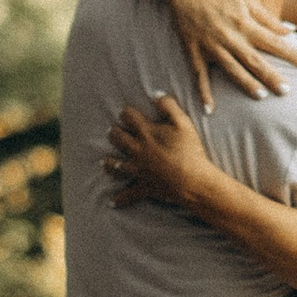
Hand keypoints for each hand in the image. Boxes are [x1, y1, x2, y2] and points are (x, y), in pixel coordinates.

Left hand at [106, 94, 218, 210]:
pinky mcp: (144, 187)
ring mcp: (139, 170)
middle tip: (111, 132)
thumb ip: (169, 106)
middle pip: (119, 139)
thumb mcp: (183, 123)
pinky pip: (128, 194)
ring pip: (117, 165)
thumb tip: (156, 95)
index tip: (125, 112)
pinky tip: (112, 202)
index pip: (129, 118)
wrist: (193, 181)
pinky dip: (120, 198)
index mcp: (146, 133)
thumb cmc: (190, 151)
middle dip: (114, 134)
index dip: (126, 113)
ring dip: (109, 163)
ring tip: (103, 162)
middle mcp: (138, 151)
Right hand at [161, 0, 296, 110]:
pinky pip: (199, 76)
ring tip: (261, 96)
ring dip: (246, 83)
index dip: (290, 53)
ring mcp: (212, 47)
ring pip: (231, 69)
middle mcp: (230, 38)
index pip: (273, 41)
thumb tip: (292, 30)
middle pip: (254, 60)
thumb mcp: (248, 2)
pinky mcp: (195, 53)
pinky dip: (203, 93)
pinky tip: (210, 110)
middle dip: (271, 75)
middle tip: (286, 90)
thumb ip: (270, 19)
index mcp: (245, 24)